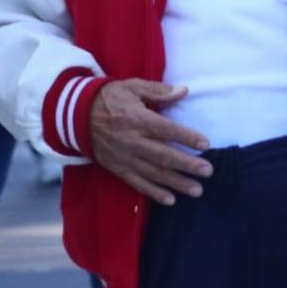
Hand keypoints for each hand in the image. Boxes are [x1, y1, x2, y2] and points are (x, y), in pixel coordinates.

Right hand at [88, 79, 211, 205]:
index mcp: (137, 119)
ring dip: (176, 183)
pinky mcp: (118, 168)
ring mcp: (125, 157)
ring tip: (197, 190)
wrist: (78, 116)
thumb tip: (184, 90)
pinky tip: (170, 200)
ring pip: (154, 173)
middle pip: (164, 155)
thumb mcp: (132, 87)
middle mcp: (132, 141)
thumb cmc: (110, 98)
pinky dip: (154, 193)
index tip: (205, 144)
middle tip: (208, 171)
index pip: (166, 130)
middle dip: (187, 165)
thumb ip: (158, 91)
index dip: (186, 137)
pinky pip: (137, 183)